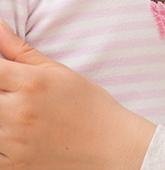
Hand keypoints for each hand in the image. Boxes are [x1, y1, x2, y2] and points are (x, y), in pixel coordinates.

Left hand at [0, 21, 155, 169]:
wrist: (108, 144)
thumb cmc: (86, 103)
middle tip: (11, 91)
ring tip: (15, 109)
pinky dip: (0, 141)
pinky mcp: (13, 166)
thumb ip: (20, 50)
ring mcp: (13, 143)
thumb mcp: (57, 70)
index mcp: (29, 83)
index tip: (3, 73)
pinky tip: (13, 133)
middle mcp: (18, 112)